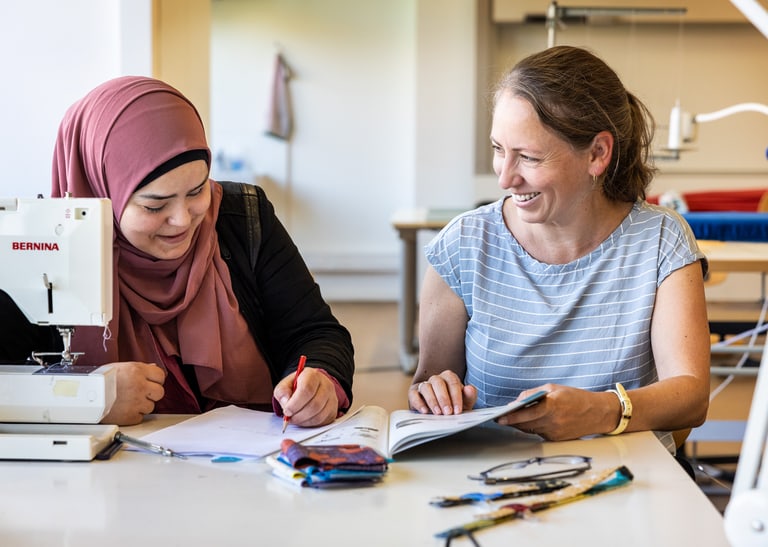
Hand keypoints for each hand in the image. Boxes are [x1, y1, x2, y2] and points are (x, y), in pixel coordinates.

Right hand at [101, 362, 165, 425]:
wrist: (83, 397)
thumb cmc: (98, 381)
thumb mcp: (119, 367)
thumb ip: (139, 369)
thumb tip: (153, 369)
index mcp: (137, 371)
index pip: (160, 375)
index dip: (155, 379)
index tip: (150, 382)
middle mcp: (140, 386)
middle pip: (159, 392)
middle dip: (151, 393)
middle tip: (140, 393)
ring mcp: (137, 402)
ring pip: (151, 406)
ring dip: (143, 405)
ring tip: (129, 401)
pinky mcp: (131, 416)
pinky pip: (140, 417)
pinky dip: (134, 415)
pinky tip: (125, 409)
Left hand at [274, 367, 338, 426]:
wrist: (311, 388)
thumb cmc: (297, 386)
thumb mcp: (285, 385)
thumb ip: (282, 392)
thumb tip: (286, 403)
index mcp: (313, 375)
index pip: (307, 389)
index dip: (295, 403)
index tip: (286, 410)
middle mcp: (326, 385)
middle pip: (314, 404)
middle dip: (299, 415)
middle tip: (289, 418)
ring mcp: (332, 398)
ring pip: (319, 415)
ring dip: (304, 421)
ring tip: (295, 418)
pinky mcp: (333, 410)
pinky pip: (322, 421)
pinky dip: (310, 424)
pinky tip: (303, 419)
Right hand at [409, 370, 476, 414]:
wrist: (439, 414)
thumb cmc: (453, 406)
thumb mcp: (464, 404)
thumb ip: (469, 396)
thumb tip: (469, 388)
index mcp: (449, 378)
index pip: (453, 382)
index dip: (456, 396)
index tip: (458, 410)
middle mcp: (436, 379)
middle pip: (438, 382)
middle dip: (443, 398)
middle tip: (448, 412)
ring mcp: (424, 385)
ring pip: (425, 387)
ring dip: (432, 400)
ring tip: (438, 413)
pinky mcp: (414, 393)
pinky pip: (414, 394)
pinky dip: (419, 403)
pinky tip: (425, 411)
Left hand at [496, 384, 611, 440]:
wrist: (598, 413)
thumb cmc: (576, 397)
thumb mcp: (554, 388)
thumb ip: (534, 393)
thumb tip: (518, 401)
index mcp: (553, 406)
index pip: (527, 413)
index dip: (512, 416)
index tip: (500, 417)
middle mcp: (553, 422)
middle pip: (526, 424)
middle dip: (512, 421)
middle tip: (500, 418)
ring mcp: (555, 433)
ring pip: (531, 429)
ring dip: (520, 425)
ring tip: (510, 419)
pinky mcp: (557, 439)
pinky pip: (539, 433)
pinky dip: (532, 427)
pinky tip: (527, 422)